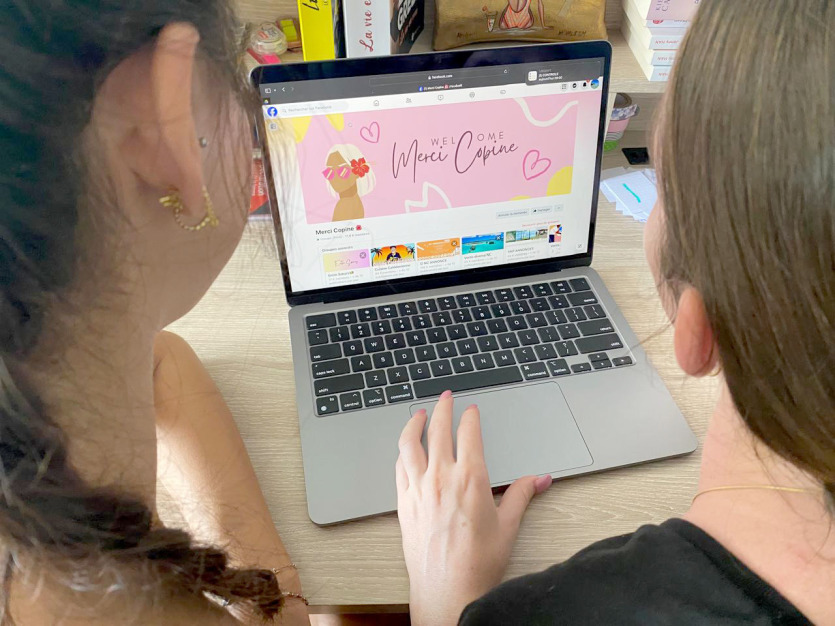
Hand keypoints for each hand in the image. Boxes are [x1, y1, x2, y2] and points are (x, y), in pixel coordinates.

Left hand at [396, 391, 551, 624]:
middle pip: (437, 430)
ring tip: (419, 414)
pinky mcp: (404, 503)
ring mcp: (418, 489)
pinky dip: (402, 451)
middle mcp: (441, 478)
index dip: (469, 417)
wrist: (447, 591)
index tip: (471, 409)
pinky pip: (399, 467)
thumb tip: (539, 479)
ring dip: (414, 423)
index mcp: (470, 479)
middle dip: (442, 408)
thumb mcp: (508, 526)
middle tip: (445, 397)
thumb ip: (521, 496)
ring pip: (410, 444)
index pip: (468, 434)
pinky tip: (406, 449)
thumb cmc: (478, 563)